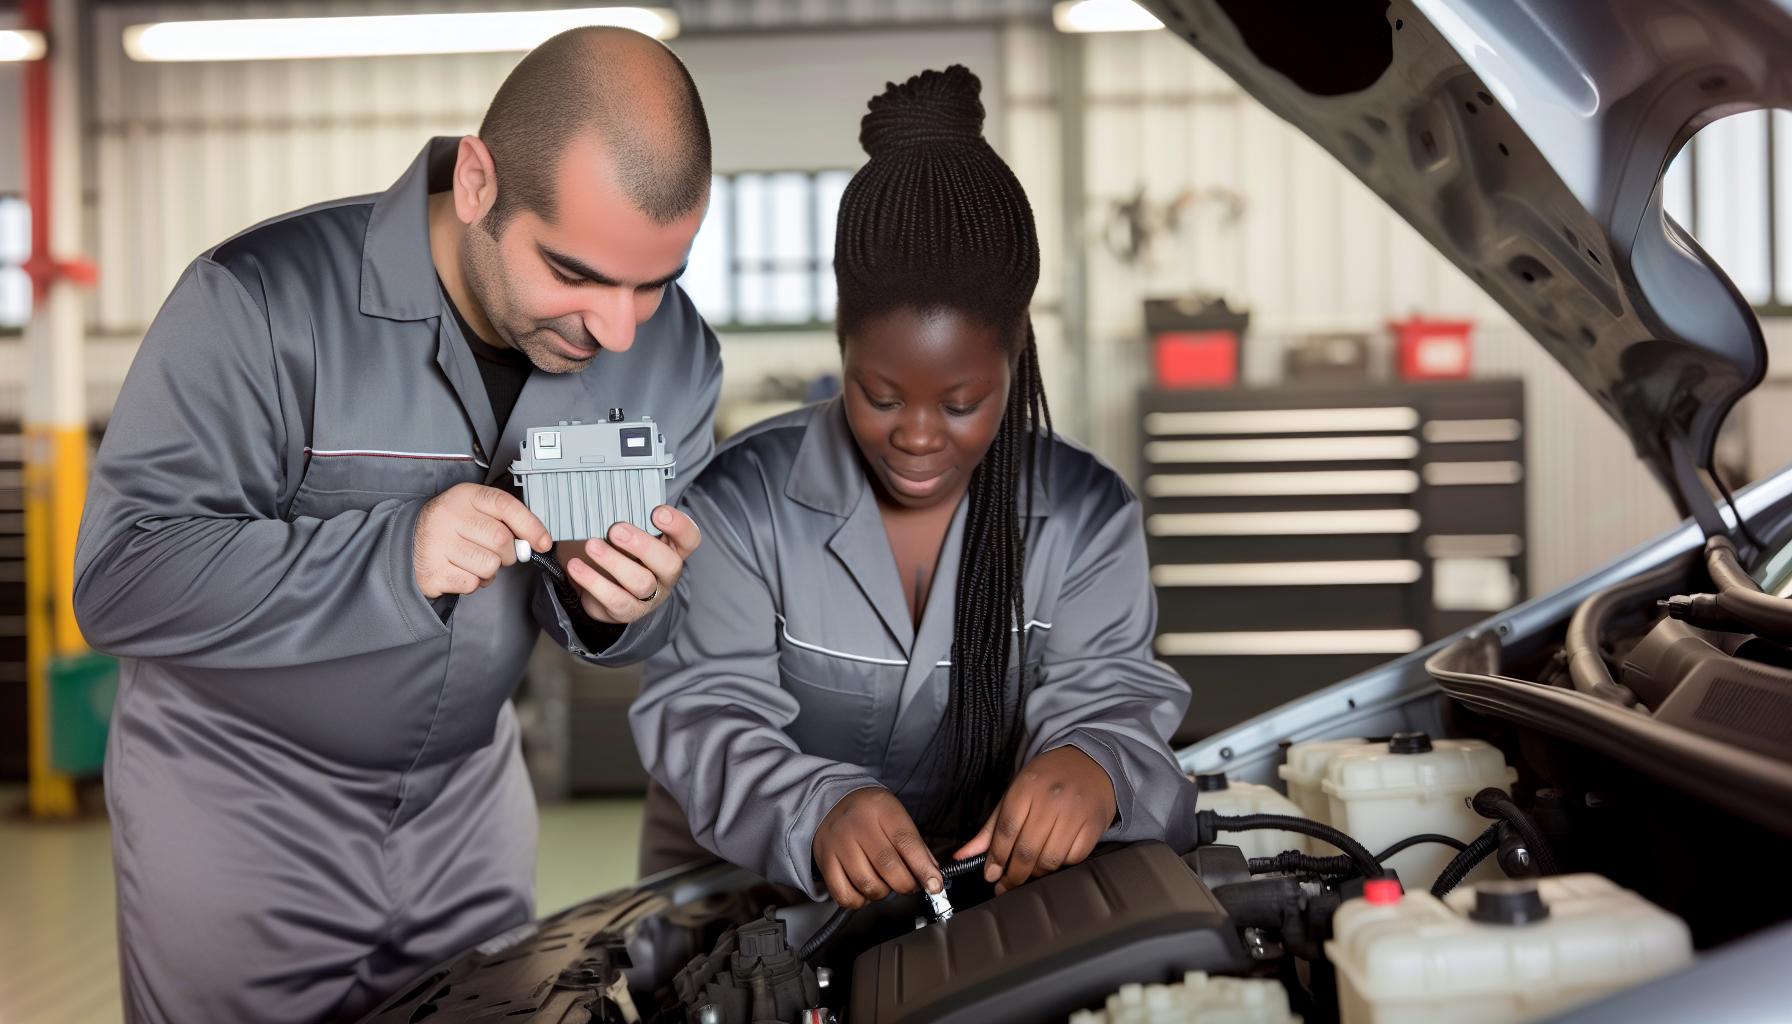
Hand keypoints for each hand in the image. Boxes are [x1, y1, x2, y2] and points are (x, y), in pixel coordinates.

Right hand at [414, 483, 550, 598]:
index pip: (505, 506)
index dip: (530, 525)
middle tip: (492, 552)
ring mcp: (436, 544)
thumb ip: (506, 521)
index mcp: (465, 496)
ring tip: (472, 561)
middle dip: (507, 554)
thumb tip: (536, 543)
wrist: (408, 542)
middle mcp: (448, 515)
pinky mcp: (431, 571)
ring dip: (489, 570)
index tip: (543, 542)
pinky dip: (472, 582)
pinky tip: (459, 571)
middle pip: (501, 540)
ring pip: (489, 566)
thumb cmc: (453, 527)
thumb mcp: (475, 510)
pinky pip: (472, 583)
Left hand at [555, 505, 700, 624]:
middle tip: (615, 529)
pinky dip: (592, 581)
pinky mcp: (627, 611)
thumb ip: (628, 519)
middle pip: (669, 563)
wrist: (603, 590)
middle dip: (642, 545)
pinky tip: (576, 566)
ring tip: (591, 546)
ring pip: (641, 583)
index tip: (657, 512)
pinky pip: (614, 599)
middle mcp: (666, 574)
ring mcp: (649, 596)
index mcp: (672, 550)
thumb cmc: (621, 553)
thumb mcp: (629, 535)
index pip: (690, 538)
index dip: (679, 526)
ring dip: (614, 562)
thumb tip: (605, 497)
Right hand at [812, 788, 942, 908]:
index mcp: (882, 809)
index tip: (935, 885)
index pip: (906, 842)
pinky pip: (844, 895)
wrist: (832, 803)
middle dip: (906, 884)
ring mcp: (839, 844)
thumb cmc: (870, 813)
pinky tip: (865, 890)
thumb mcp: (896, 816)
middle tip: (910, 884)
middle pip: (887, 866)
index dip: (923, 868)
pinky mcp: (825, 862)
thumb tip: (933, 876)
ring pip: (867, 884)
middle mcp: (857, 825)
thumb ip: (916, 846)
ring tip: (885, 883)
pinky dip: (860, 901)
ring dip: (883, 893)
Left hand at [953, 746, 1115, 893]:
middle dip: (1013, 875)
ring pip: (1050, 859)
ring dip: (1035, 875)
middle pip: (1027, 850)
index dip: (996, 858)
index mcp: (1027, 787)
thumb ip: (990, 828)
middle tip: (1006, 885)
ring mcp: (1075, 812)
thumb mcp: (1015, 793)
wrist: (1089, 762)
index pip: (1006, 831)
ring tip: (1028, 875)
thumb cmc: (1047, 779)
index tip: (991, 875)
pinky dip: (1060, 866)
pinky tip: (1052, 862)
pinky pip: (1073, 858)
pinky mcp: (1094, 825)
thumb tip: (962, 856)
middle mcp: (1051, 799)